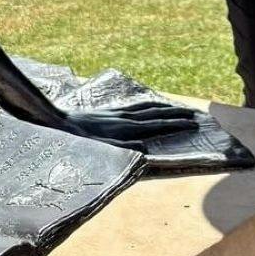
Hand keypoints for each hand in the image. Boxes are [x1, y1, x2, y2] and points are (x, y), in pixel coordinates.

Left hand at [57, 102, 200, 151]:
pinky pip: (136, 106)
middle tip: (196, 115)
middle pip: (157, 114)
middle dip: (177, 114)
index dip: (177, 124)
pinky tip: (151, 104)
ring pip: (148, 107)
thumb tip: (146, 150)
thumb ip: (123, 150)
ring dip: (166, 108)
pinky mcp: (111, 111)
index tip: (194, 124)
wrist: (59, 123)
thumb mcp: (100, 150)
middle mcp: (125, 118)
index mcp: (126, 129)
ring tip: (180, 108)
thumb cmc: (79, 142)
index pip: (158, 125)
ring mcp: (118, 113)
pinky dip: (149, 104)